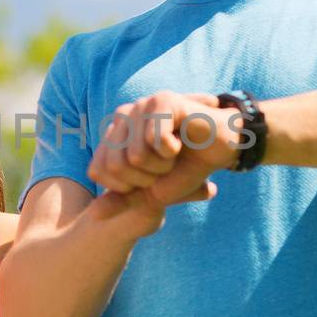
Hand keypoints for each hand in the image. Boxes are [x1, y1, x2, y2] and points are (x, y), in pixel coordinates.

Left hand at [87, 90, 234, 206]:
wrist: (222, 150)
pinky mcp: (162, 101)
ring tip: (175, 152)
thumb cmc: (185, 169)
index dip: (127, 186)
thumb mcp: (152, 192)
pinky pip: (156, 140)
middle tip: (166, 164)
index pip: (98, 171)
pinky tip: (182, 141)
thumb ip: (123, 200)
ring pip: (135, 157)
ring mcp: (141, 106)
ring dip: (162, 165)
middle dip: (147, 178)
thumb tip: (94, 214)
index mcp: (113, 135)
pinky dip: (172, 151)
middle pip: (117, 167)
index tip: (150, 175)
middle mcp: (122, 117)